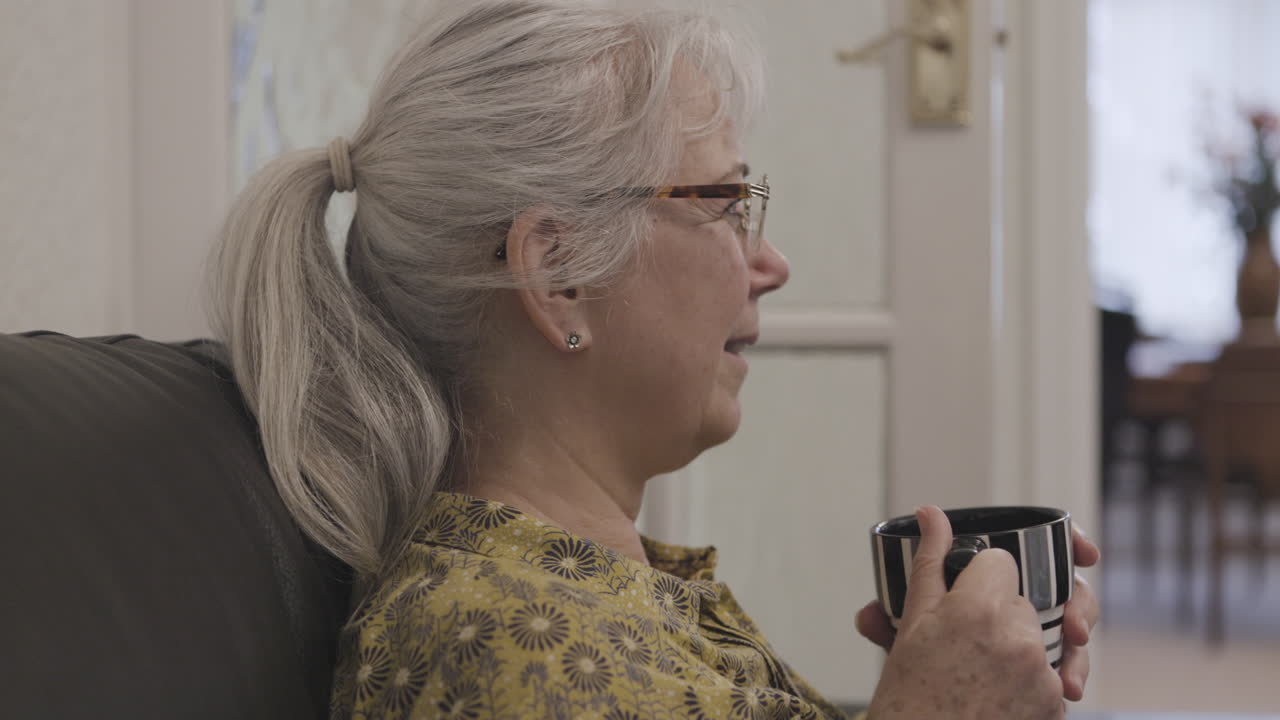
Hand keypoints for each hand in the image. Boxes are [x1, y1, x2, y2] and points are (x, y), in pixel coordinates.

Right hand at [865, 506, 1064, 719]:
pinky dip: (1030, 682)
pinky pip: (1052, 675)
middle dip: (1000, 614)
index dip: (980, 576)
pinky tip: (997, 694)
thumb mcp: (912, 625)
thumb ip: (929, 563)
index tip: (964, 595)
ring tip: (983, 670)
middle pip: (1023, 599)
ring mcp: (1042, 674)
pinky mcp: (1056, 704)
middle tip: (967, 642)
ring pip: (1040, 636)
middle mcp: (1019, 636)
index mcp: (978, 607)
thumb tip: (932, 514)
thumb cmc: (909, 696)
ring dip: (1017, 648)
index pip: (1001, 560)